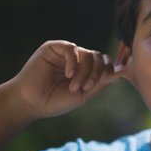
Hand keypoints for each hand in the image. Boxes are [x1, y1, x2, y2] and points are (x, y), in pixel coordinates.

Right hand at [7, 40, 123, 119]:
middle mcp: (77, 59)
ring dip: (84, 72)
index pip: (104, 63)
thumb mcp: (83, 95)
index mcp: (86, 69)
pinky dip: (73, 62)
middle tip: (87, 87)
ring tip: (74, 86)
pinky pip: (72, 48)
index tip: (104, 81)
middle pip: (99, 57)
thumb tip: (119, 74)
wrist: (31, 103)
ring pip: (87, 54)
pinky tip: (68, 75)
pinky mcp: (53, 47)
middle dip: (97, 72)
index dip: (108, 70)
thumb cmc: (55, 101)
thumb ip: (100, 83)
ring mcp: (65, 52)